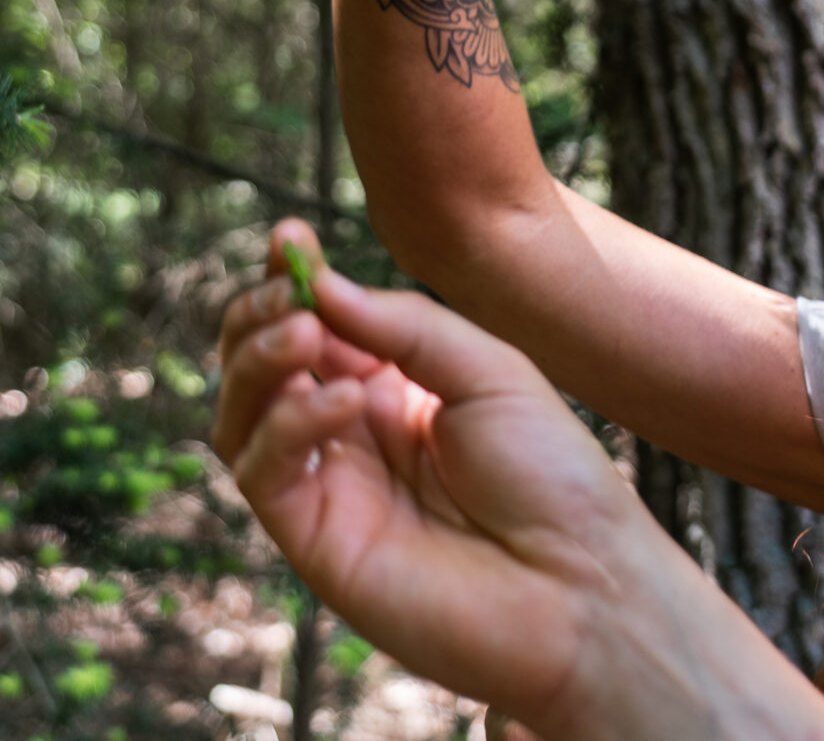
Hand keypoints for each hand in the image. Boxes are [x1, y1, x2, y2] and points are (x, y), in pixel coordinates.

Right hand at [213, 221, 637, 733]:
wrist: (581, 586)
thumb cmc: (553, 477)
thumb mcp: (488, 369)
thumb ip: (401, 326)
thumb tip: (315, 286)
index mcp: (395, 390)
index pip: (317, 327)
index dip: (292, 282)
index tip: (288, 237)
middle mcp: (352, 435)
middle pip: (262, 367)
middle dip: (259, 316)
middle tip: (283, 288)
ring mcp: (330, 488)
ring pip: (242, 416)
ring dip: (258, 361)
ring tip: (303, 332)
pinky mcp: (315, 541)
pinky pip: (265, 470)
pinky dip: (290, 422)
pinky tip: (345, 402)